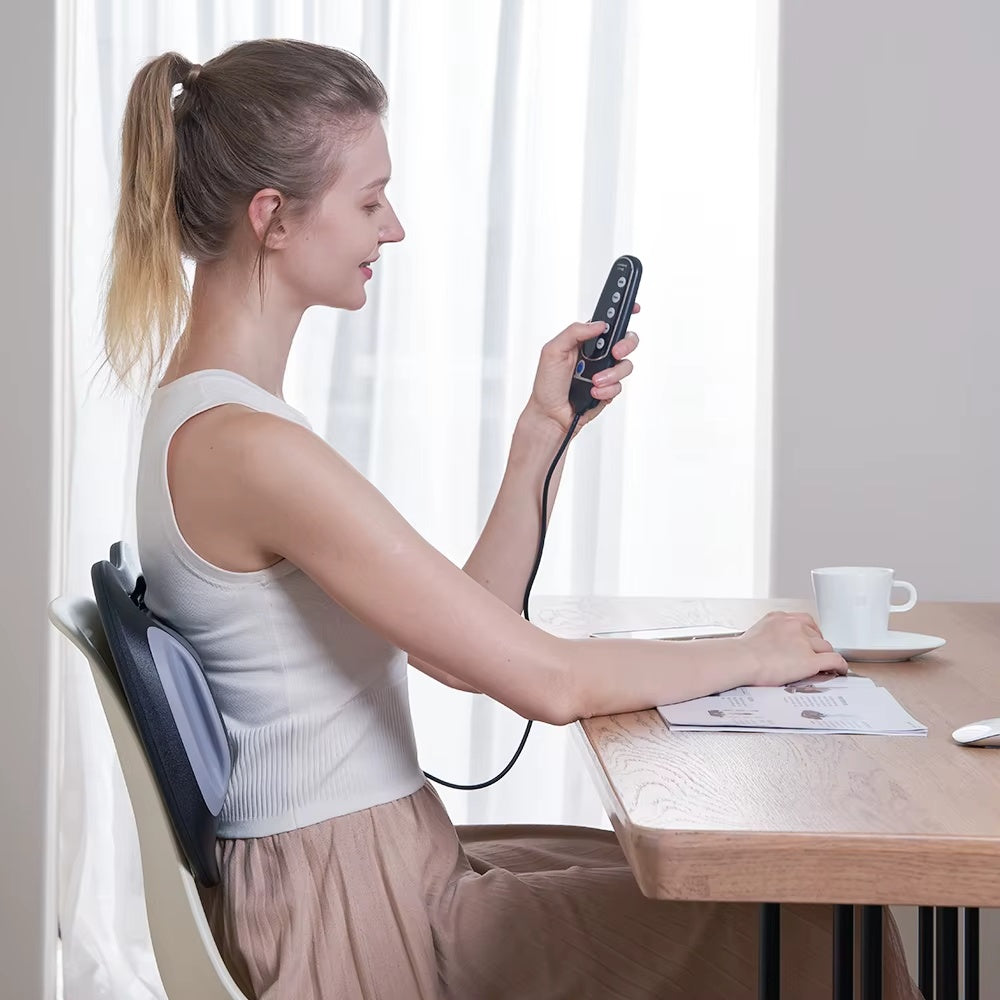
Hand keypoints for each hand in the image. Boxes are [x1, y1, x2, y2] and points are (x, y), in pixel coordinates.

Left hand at [526, 303, 640, 433]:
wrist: (550, 415)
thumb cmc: (547, 385)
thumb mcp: (553, 351)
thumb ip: (574, 332)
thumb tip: (598, 324)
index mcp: (584, 341)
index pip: (607, 322)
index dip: (622, 313)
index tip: (632, 308)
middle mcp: (597, 355)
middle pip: (625, 341)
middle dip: (626, 344)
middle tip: (615, 352)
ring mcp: (604, 372)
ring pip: (625, 365)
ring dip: (611, 374)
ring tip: (594, 381)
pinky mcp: (609, 389)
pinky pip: (619, 386)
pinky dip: (606, 390)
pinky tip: (592, 393)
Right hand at [736, 611, 846, 686]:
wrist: (741, 660)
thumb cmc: (740, 654)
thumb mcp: (754, 635)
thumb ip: (768, 637)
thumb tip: (769, 648)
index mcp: (779, 618)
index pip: (803, 621)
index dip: (809, 633)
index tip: (809, 640)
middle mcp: (794, 625)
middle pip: (816, 634)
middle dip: (816, 645)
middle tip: (815, 655)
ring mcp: (804, 642)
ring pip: (825, 647)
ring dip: (826, 655)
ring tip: (828, 665)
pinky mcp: (810, 659)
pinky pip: (833, 660)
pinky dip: (839, 665)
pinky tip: (840, 670)